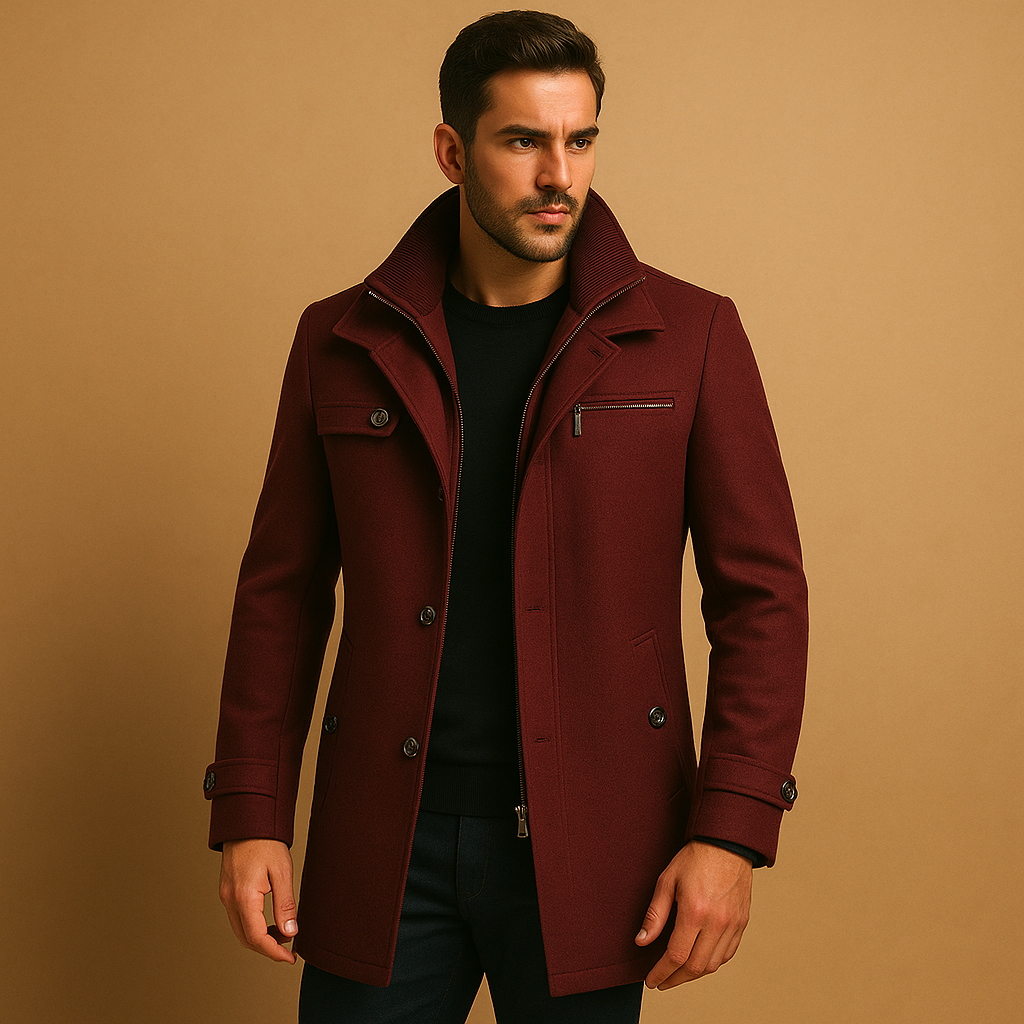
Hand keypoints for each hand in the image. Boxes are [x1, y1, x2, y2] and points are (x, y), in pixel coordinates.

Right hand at [219, 838, 297, 962]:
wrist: (248, 821)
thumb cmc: (266, 843)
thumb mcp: (282, 872)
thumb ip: (285, 904)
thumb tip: (290, 932)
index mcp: (243, 897)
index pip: (257, 938)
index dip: (274, 952)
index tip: (290, 958)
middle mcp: (230, 899)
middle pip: (246, 939)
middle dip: (268, 947)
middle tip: (289, 947)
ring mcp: (225, 895)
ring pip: (240, 930)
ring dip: (260, 937)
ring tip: (283, 932)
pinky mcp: (227, 890)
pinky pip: (238, 917)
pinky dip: (253, 925)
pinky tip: (269, 920)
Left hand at [635, 840, 751, 988]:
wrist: (727, 844)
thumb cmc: (695, 859)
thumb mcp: (667, 880)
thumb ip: (655, 914)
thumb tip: (642, 940)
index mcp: (695, 912)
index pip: (676, 956)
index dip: (661, 972)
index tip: (651, 980)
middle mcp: (716, 923)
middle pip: (695, 967)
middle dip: (675, 979)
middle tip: (662, 981)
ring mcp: (732, 925)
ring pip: (713, 965)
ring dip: (693, 974)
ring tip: (677, 973)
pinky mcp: (742, 923)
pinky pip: (727, 954)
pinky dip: (712, 963)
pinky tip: (699, 961)